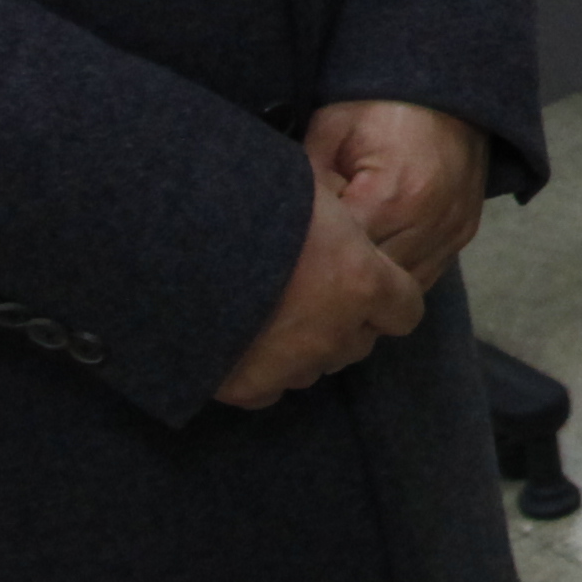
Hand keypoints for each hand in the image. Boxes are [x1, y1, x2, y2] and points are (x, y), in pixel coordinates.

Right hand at [213, 173, 428, 406]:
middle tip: (309, 291)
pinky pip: (269, 389)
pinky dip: (261, 371)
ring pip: (315, 367)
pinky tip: (241, 341)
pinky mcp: (246, 386)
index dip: (389, 296)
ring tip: (270, 314)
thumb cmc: (250, 201)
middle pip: (359, 341)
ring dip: (303, 346)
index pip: (405, 309)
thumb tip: (339, 213)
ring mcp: (291, 365)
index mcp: (362, 283)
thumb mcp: (309, 192)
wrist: (176, 241)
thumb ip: (338, 219)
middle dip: (343, 321)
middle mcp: (336, 332)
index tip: (367, 282)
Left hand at [308, 98, 490, 282]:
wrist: (448, 86)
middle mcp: (429, 223)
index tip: (293, 249)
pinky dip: (399, 274)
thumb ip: (308, 183)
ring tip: (342, 269)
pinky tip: (375, 262)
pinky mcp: (463, 232)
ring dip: (374, 282)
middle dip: (342, 277)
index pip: (343, 258)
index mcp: (392, 197)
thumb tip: (285, 228)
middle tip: (311, 267)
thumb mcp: (330, 130)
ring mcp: (452, 231)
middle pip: (374, 281)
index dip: (314, 258)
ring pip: (404, 287)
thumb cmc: (380, 103)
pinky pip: (427, 274)